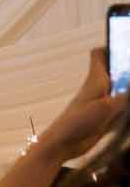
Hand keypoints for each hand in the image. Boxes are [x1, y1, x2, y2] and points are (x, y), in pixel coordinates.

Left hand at [39, 47, 125, 161]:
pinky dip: (128, 107)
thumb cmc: (77, 122)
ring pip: (121, 89)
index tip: (126, 42)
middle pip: (116, 70)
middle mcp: (100, 88)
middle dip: (127, 68)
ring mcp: (103, 103)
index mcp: (96, 79)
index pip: (99, 54)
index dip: (112, 45)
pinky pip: (122, 107)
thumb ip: (125, 97)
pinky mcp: (106, 117)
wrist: (63, 144)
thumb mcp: (105, 108)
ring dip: (128, 88)